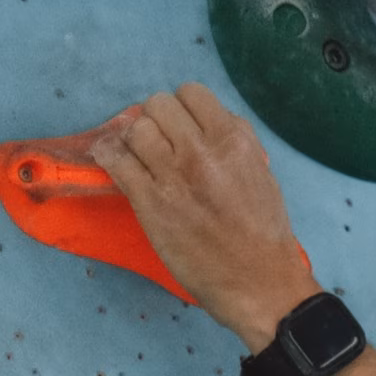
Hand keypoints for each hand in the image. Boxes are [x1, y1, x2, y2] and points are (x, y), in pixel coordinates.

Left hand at [90, 84, 319, 345]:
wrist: (258, 282)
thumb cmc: (264, 233)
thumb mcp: (261, 174)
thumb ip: (235, 141)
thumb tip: (206, 120)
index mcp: (234, 142)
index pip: (191, 93)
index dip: (183, 108)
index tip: (182, 128)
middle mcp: (202, 152)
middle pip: (158, 105)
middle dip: (157, 121)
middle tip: (161, 145)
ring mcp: (173, 176)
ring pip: (135, 130)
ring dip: (135, 141)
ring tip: (142, 159)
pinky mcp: (150, 202)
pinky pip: (116, 161)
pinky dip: (110, 157)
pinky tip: (114, 162)